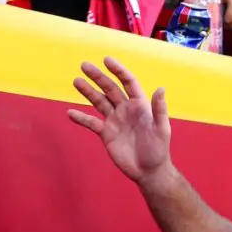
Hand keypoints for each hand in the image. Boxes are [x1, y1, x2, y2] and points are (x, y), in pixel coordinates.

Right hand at [69, 57, 172, 185]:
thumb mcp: (161, 129)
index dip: (118, 70)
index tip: (106, 60)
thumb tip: (161, 89)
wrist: (149, 171)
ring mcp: (115, 121)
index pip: (128, 83)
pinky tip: (70, 113)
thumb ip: (159, 110)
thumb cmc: (159, 150)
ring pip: (99, 102)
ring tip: (76, 81)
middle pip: (110, 89)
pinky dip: (81, 118)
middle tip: (84, 65)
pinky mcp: (106, 134)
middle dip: (98, 77)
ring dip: (88, 91)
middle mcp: (126, 110)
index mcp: (140, 106)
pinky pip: (91, 123)